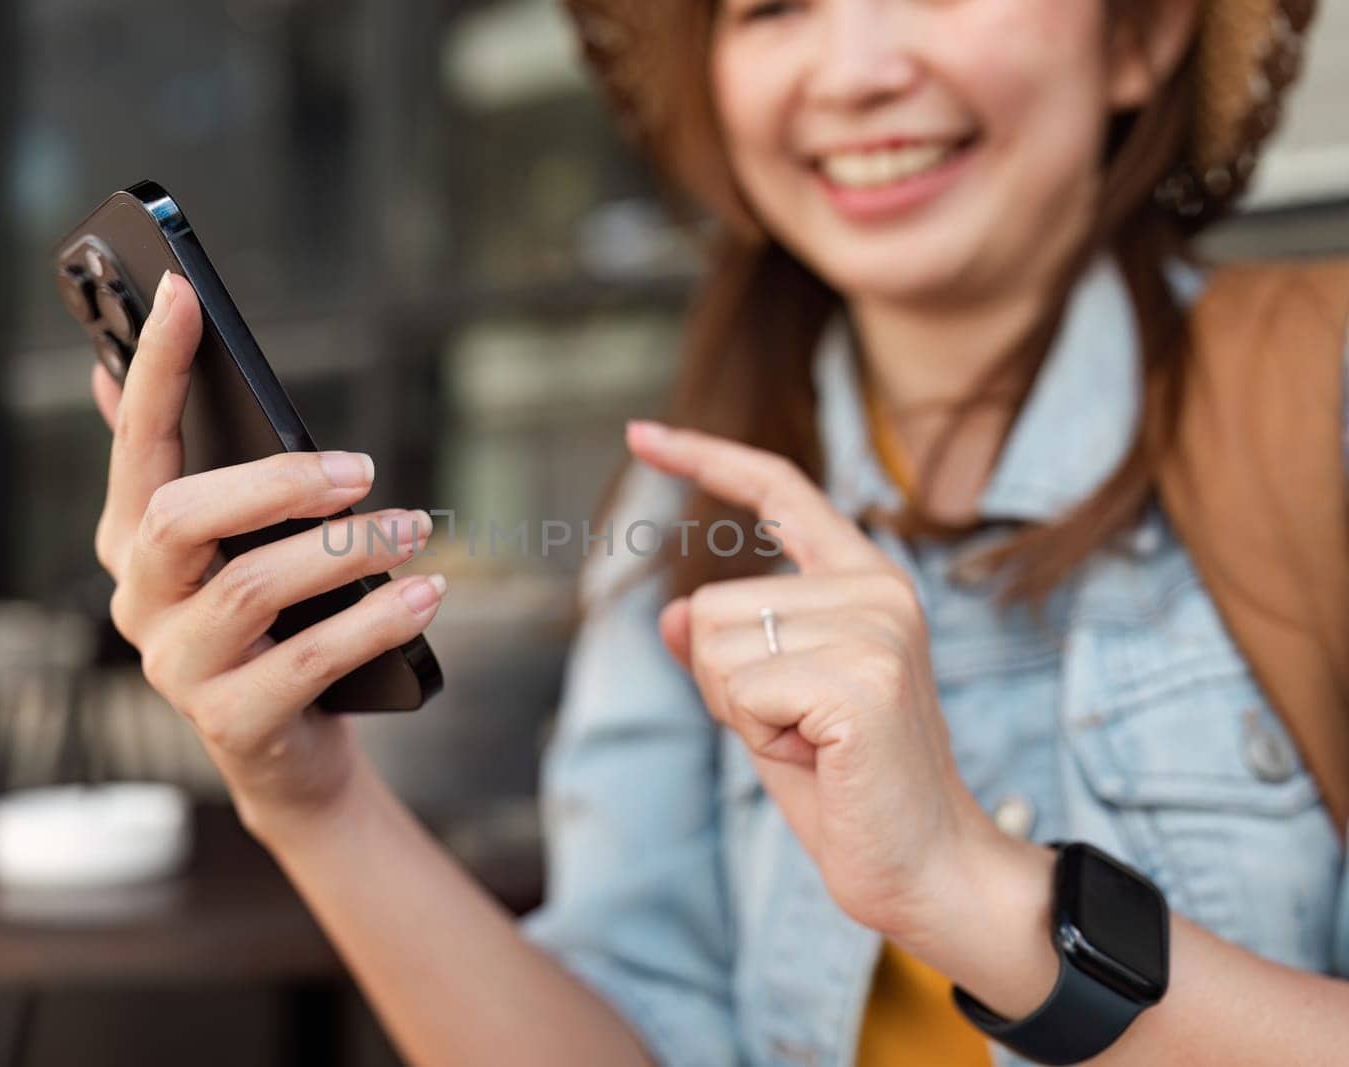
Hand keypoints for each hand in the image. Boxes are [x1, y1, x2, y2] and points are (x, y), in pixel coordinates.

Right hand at [91, 271, 447, 830]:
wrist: (291, 752)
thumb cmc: (271, 626)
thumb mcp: (237, 545)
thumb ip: (199, 469)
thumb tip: (112, 373)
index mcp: (133, 542)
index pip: (137, 443)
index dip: (159, 369)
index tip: (183, 291)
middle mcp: (139, 600)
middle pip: (183, 517)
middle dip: (279, 481)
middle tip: (363, 468)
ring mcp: (177, 667)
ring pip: (251, 588)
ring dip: (347, 550)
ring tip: (417, 528)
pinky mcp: (230, 723)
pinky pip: (306, 662)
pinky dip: (375, 621)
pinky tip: (427, 593)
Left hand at [627, 419, 1005, 944]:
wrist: (922, 869)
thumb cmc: (847, 788)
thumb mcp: (767, 705)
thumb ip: (725, 650)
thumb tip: (670, 612)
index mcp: (865, 581)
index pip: (780, 491)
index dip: (706, 458)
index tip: (641, 431)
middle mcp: (878, 588)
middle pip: (711, 604)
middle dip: (726, 684)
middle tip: (799, 730)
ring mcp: (875, 627)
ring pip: (715, 647)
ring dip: (741, 713)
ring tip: (813, 744)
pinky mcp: (862, 677)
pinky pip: (738, 690)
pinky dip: (757, 736)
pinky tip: (819, 758)